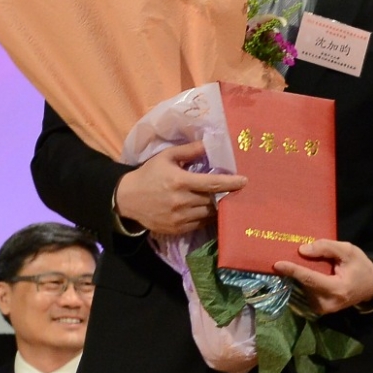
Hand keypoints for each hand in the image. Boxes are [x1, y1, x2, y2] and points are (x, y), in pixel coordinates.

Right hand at [112, 139, 244, 241]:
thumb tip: (210, 143)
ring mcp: (179, 218)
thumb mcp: (166, 157)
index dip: (230, 183)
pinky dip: (206, 217)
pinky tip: (206, 209)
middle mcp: (181, 201)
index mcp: (180, 181)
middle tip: (232, 189)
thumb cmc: (149, 174)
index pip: (212, 183)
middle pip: (213, 199)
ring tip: (220, 199)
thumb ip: (189, 151)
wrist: (127, 199)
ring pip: (208, 214)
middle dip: (223, 194)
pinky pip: (200, 224)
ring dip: (215, 207)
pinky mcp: (177, 229)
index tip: (245, 181)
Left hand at [275, 239, 372, 315]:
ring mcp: (322, 309)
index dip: (293, 270)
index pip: (310, 278)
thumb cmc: (360, 267)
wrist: (371, 287)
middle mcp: (327, 303)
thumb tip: (302, 250)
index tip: (277, 264)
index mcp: (337, 289)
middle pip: (304, 283)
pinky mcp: (319, 310)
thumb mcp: (348, 251)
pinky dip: (306, 281)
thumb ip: (326, 248)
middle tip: (291, 256)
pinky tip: (312, 274)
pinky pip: (306, 291)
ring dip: (302, 275)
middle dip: (296, 270)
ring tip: (311, 266)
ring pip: (303, 287)